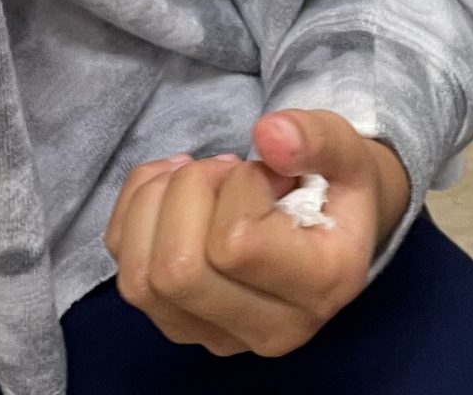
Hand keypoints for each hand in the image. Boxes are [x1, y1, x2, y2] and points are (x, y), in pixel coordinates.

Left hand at [103, 110, 409, 357]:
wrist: (333, 234)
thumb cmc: (338, 190)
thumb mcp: (348, 152)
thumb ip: (319, 137)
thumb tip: (267, 133)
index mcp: (321, 286)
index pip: (236, 245)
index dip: (239, 186)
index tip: (270, 169)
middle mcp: (269, 330)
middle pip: (177, 273)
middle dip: (188, 193)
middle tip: (226, 169)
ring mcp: (218, 337)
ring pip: (140, 281)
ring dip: (156, 204)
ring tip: (200, 177)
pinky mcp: (180, 328)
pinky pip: (124, 273)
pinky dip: (135, 213)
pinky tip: (172, 188)